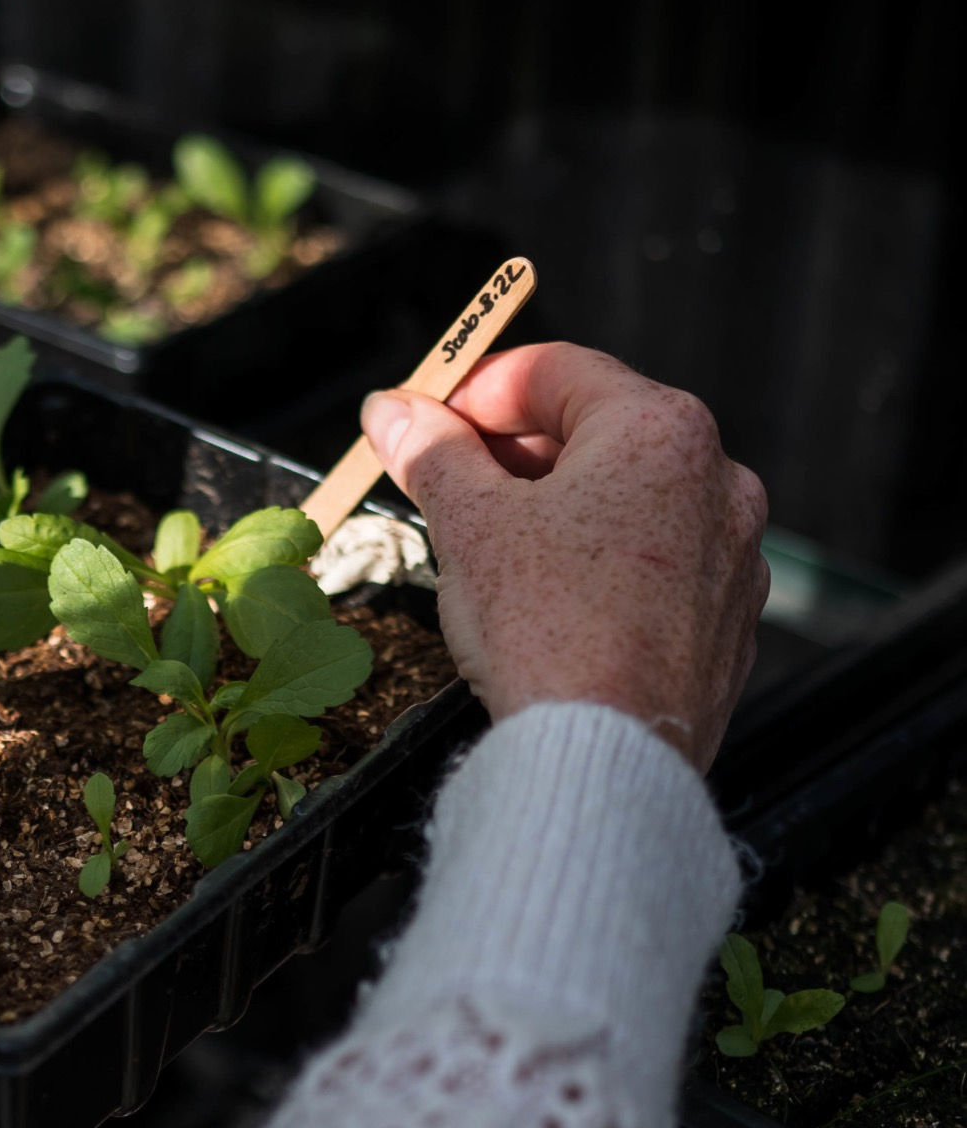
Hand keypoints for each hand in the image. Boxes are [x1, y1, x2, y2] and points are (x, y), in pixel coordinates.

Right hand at [359, 343, 767, 770]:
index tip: (426, 422)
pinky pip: (655, 567)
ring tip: (493, 555)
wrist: (606, 756)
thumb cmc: (547, 633)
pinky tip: (551, 606)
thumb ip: (432, 454)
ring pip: (629, 502)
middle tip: (448, 486)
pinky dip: (602, 567)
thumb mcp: (468, 526)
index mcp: (659, 430)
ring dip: (559, 510)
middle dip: (513, 454)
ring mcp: (732, 552)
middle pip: (597, 432)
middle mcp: (717, 478)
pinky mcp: (727, 620)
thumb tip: (395, 412)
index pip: (554, 371)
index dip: (475, 390)